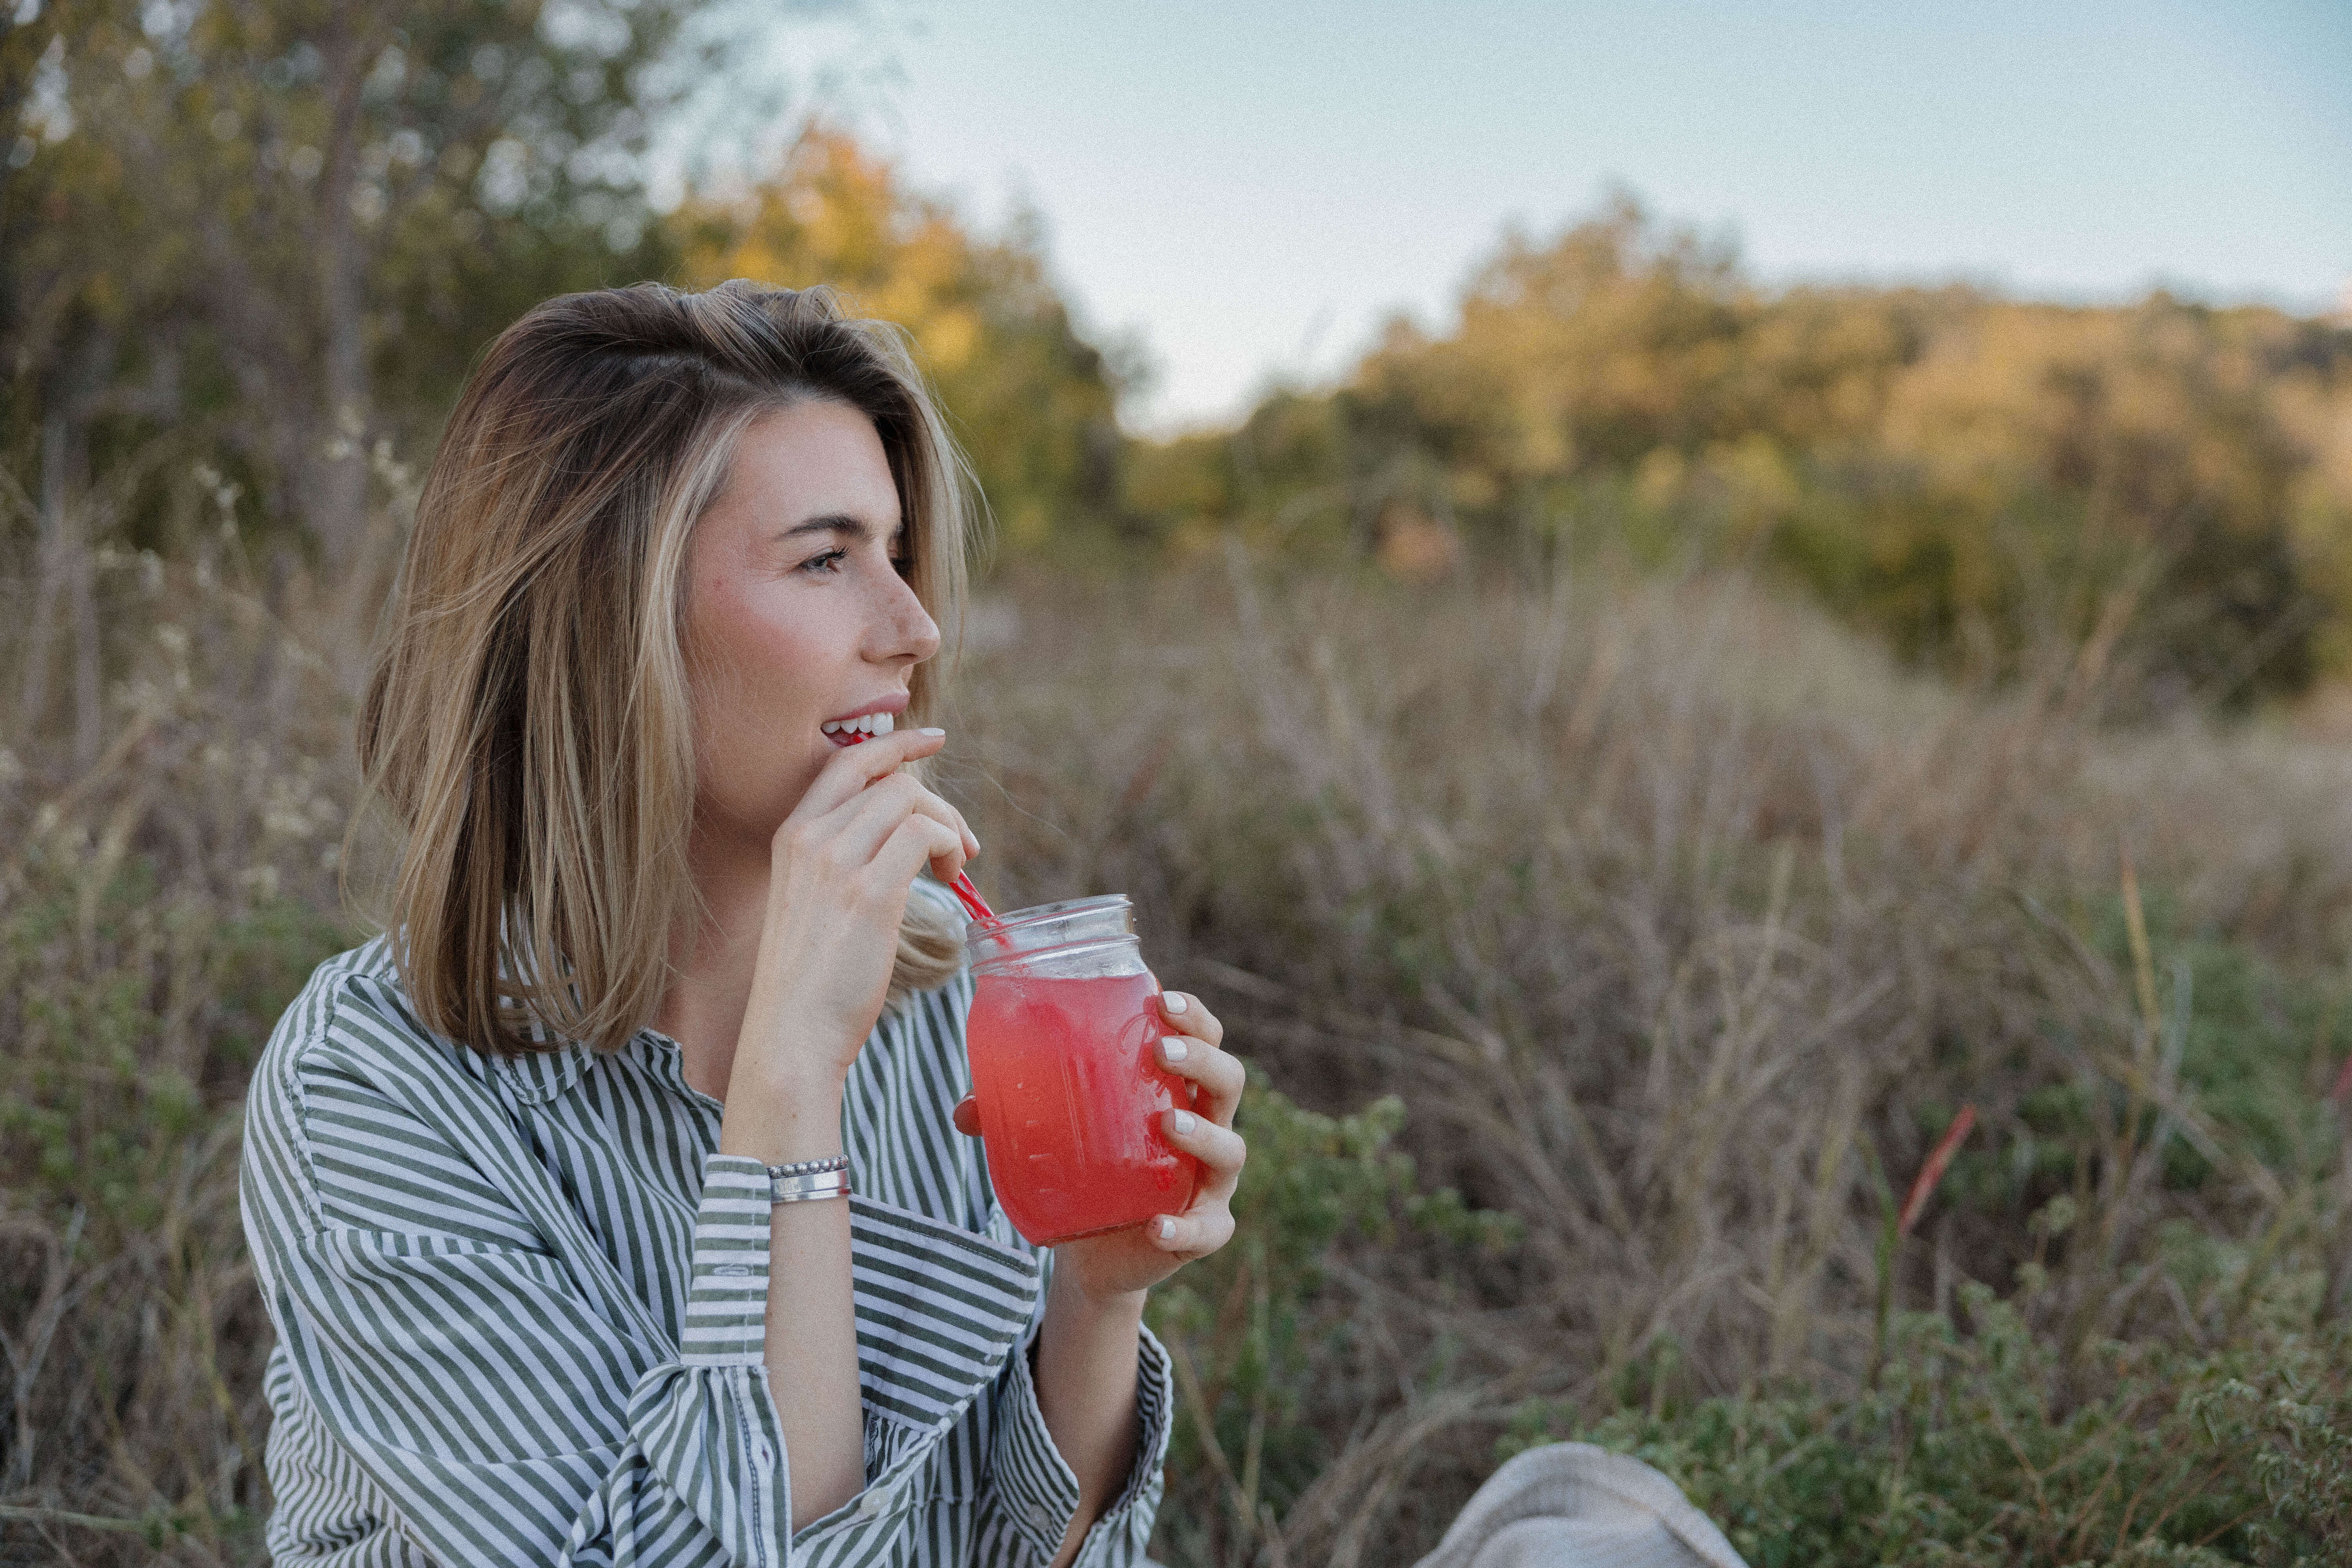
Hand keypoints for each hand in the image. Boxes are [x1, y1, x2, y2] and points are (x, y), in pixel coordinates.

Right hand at [732, 727, 977, 1101]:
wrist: (790, 1034)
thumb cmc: (809, 982)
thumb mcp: (814, 904)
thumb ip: (845, 864)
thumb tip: (903, 843)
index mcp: (791, 836)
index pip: (847, 762)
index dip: (895, 745)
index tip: (932, 739)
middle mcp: (809, 838)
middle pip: (889, 778)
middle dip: (938, 801)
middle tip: (963, 844)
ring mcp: (836, 862)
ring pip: (911, 799)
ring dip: (950, 827)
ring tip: (957, 870)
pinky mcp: (869, 892)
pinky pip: (925, 834)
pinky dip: (950, 847)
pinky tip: (950, 881)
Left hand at [953, 989, 1245, 1301]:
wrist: (1094, 1254)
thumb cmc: (1085, 1173)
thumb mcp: (1054, 1136)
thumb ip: (1012, 1117)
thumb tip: (962, 1109)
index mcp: (1177, 1092)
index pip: (1206, 1040)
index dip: (1195, 1018)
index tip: (1165, 1001)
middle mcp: (1206, 1128)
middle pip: (1228, 1082)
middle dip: (1202, 1059)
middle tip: (1162, 1051)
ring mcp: (1209, 1181)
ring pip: (1229, 1150)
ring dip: (1202, 1134)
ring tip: (1167, 1126)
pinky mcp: (1200, 1230)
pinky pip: (1207, 1229)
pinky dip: (1184, 1227)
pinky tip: (1157, 1225)